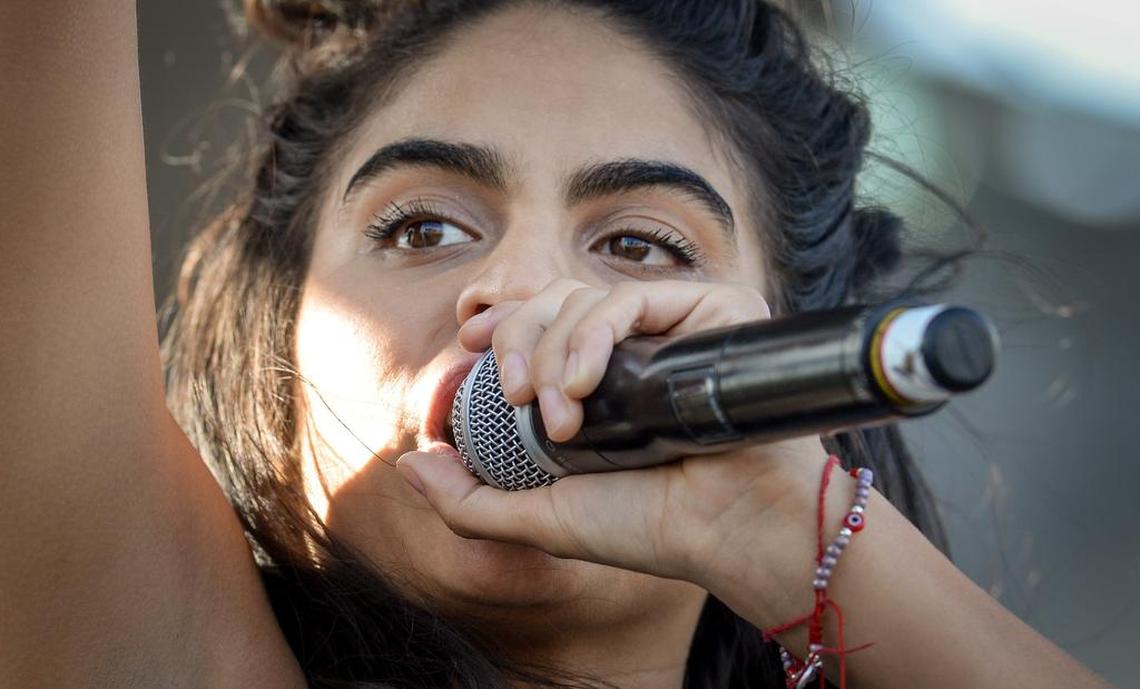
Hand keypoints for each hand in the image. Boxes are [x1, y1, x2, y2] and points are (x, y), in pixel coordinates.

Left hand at [396, 278, 831, 586]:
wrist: (727, 531)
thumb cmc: (649, 526)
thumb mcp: (541, 516)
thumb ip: (468, 500)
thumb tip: (410, 462)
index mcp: (603, 379)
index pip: (542, 322)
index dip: (501, 322)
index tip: (466, 345)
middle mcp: (638, 345)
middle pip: (554, 301)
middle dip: (519, 343)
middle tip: (516, 400)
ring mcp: (674, 324)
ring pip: (585, 297)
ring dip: (556, 351)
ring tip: (559, 414)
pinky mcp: (713, 309)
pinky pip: (631, 296)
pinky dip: (594, 334)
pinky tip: (584, 386)